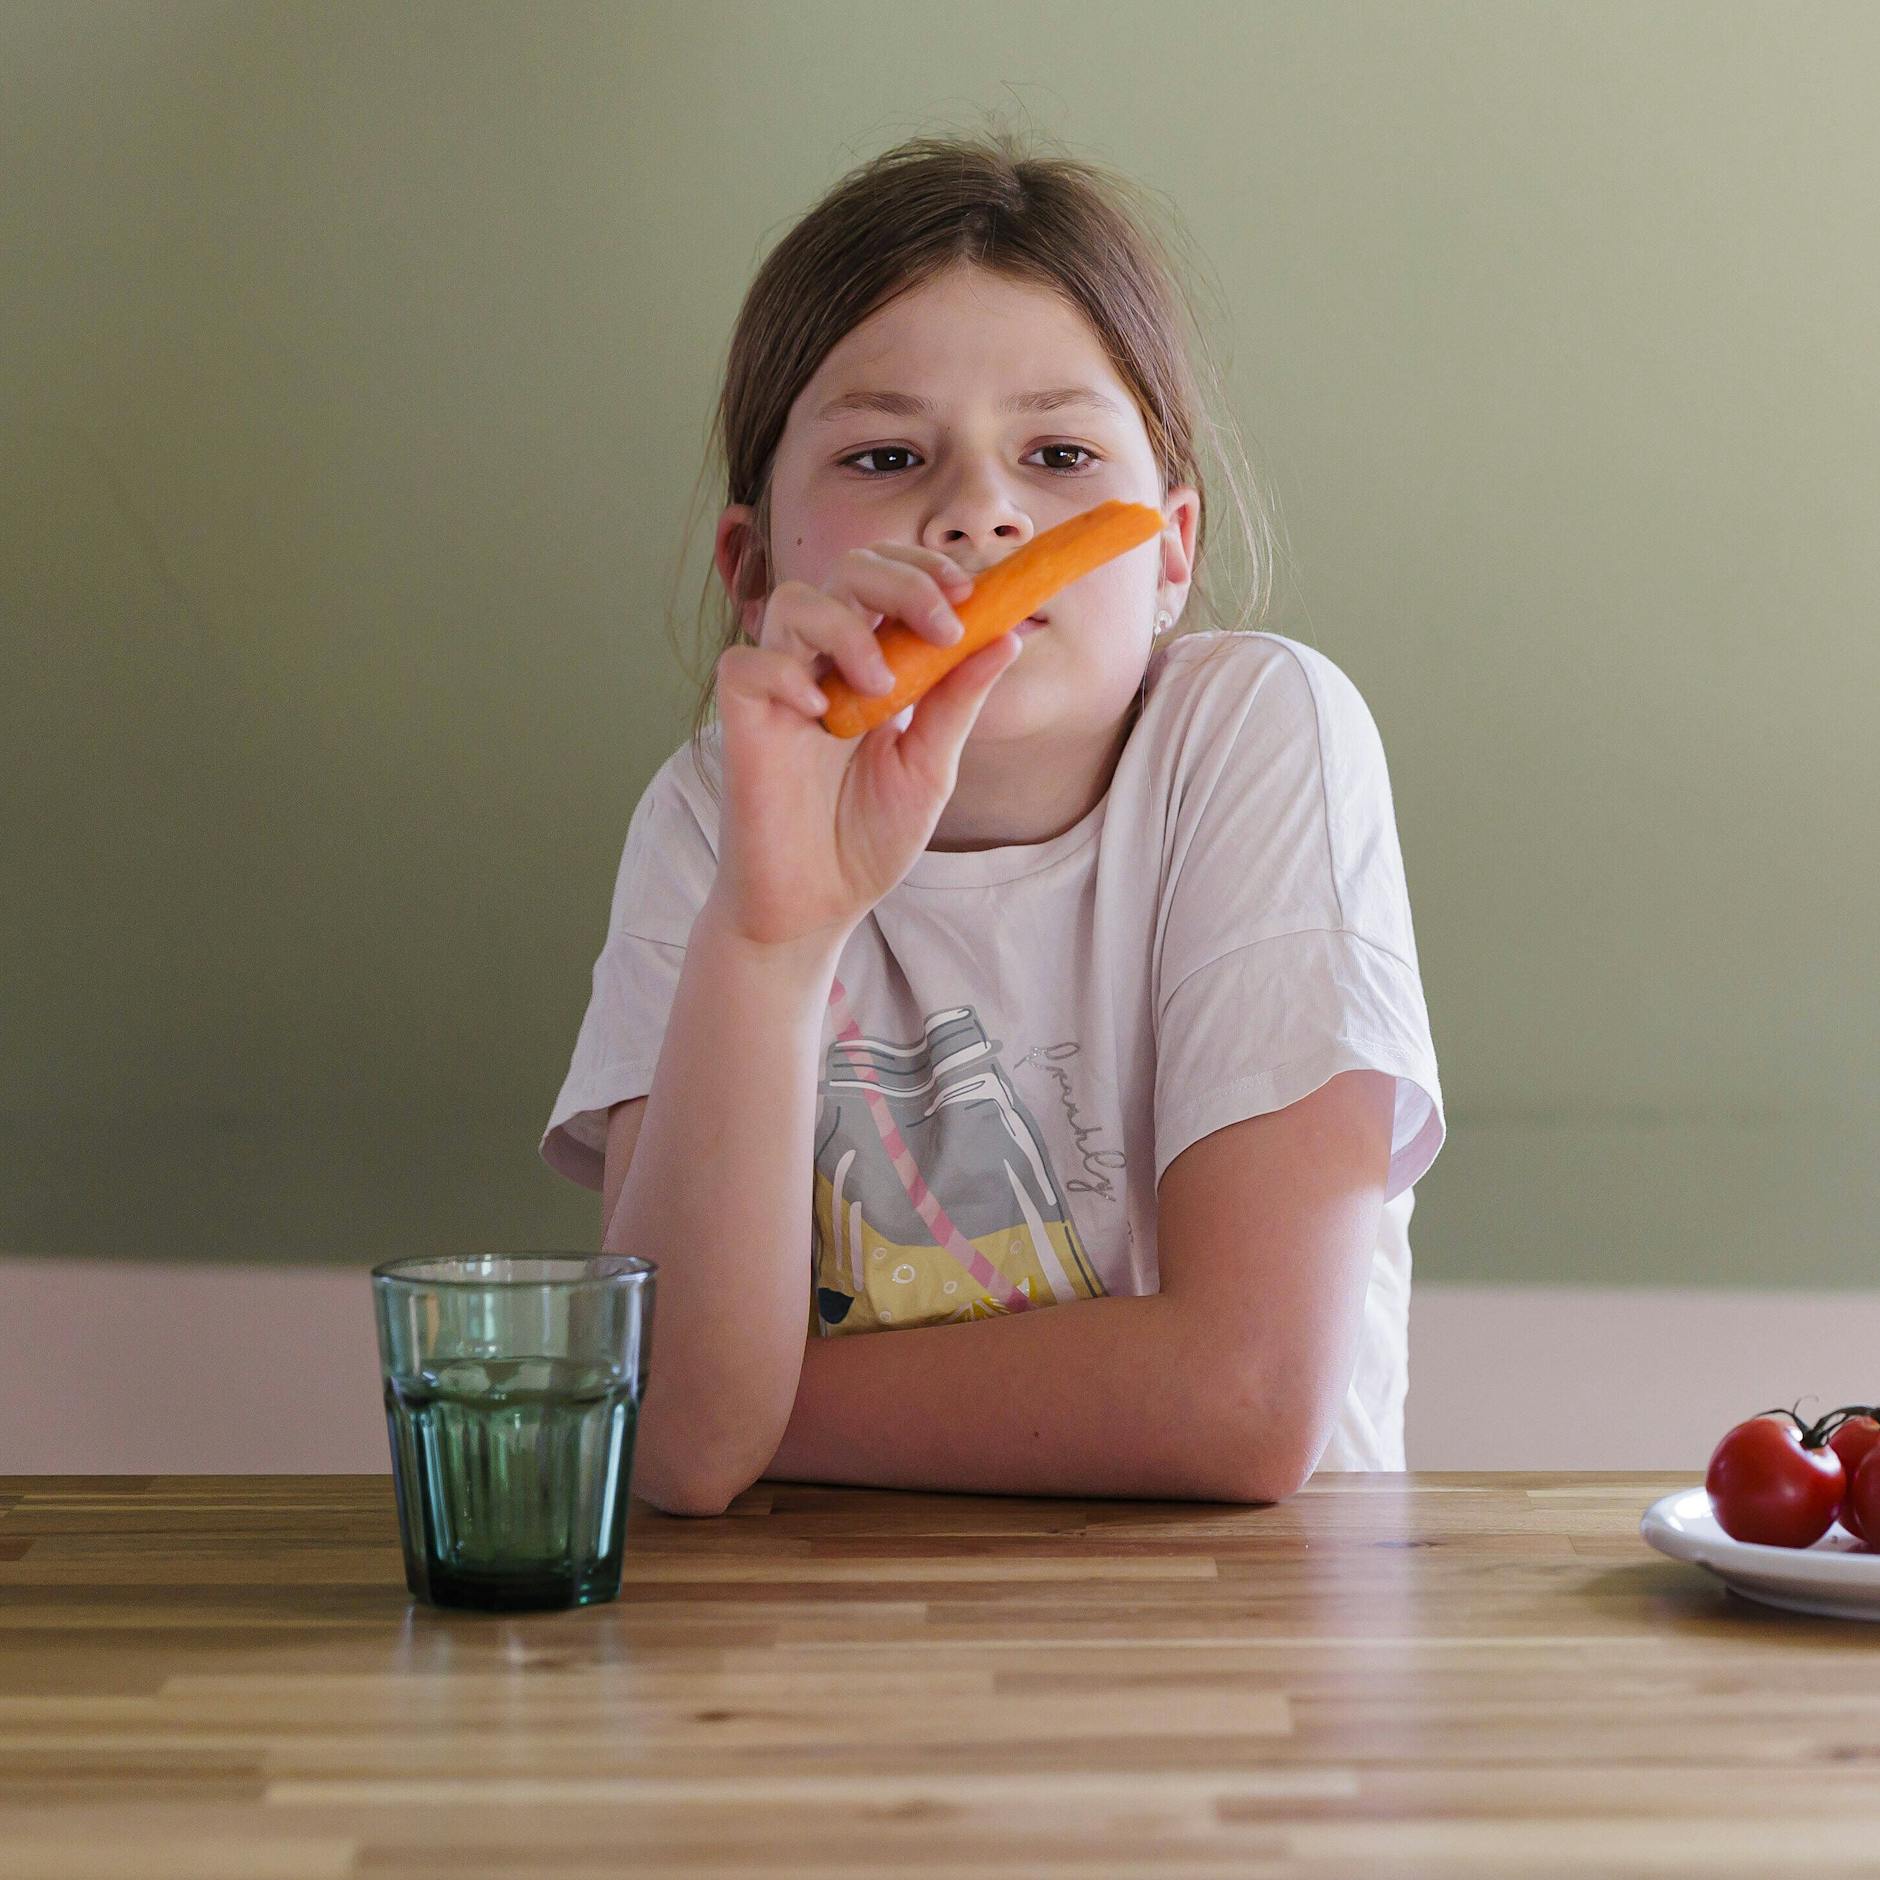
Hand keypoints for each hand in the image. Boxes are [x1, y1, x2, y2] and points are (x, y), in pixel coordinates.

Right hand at [704, 541, 1024, 952]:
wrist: (817, 906)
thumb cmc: (866, 838)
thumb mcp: (929, 767)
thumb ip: (958, 701)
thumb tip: (1007, 637)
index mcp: (870, 664)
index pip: (890, 582)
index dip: (926, 572)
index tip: (970, 595)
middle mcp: (823, 664)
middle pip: (847, 572)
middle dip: (901, 583)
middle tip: (943, 627)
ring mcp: (779, 689)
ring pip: (794, 603)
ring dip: (848, 627)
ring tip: (883, 686)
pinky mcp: (741, 721)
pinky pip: (745, 666)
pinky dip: (784, 674)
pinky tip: (820, 712)